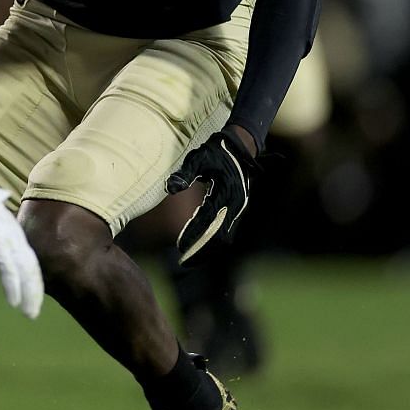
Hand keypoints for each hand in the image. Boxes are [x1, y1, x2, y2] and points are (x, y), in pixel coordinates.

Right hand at [0, 186, 43, 318]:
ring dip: (28, 295)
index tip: (33, 296)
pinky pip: (9, 270)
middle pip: (32, 270)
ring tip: (29, 313)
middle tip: (33, 312)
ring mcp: (8, 241)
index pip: (30, 261)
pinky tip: (14, 302)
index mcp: (15, 233)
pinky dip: (13, 287)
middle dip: (34, 293)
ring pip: (25, 273)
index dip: (33, 280)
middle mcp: (16, 238)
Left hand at [166, 126, 258, 264]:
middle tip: (184, 262)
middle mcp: (235, 205)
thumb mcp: (198, 158)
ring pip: (224, 237)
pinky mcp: (236, 209)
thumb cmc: (215, 151)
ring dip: (208, 249)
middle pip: (219, 238)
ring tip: (190, 258)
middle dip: (202, 251)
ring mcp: (237, 208)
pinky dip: (213, 240)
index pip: (208, 223)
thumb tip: (171, 188)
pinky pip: (225, 230)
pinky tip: (198, 243)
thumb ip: (185, 173)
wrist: (239, 146)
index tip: (180, 249)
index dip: (194, 238)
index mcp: (226, 194)